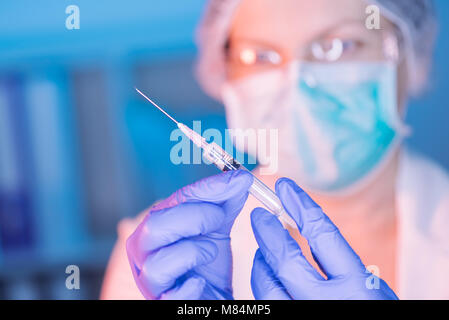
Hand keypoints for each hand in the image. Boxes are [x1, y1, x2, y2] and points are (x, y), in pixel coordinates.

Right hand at [126, 170, 252, 299]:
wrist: (211, 298)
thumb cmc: (208, 263)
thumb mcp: (217, 229)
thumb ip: (225, 203)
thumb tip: (240, 177)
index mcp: (156, 228)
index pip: (174, 201)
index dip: (205, 189)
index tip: (236, 180)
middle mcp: (145, 253)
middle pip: (155, 226)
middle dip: (193, 217)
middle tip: (219, 219)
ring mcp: (151, 281)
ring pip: (157, 263)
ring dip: (192, 252)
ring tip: (211, 251)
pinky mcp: (163, 303)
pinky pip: (171, 296)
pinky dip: (190, 287)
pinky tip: (202, 281)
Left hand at [250, 178, 397, 299]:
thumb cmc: (368, 309)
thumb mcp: (367, 286)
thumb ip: (337, 261)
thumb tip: (301, 225)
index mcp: (358, 288)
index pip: (323, 234)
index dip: (300, 205)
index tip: (284, 186)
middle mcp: (328, 304)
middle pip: (286, 260)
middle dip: (268, 231)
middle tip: (260, 214)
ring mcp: (303, 317)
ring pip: (267, 284)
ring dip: (261, 260)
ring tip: (263, 247)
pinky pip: (266, 302)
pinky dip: (262, 282)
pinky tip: (265, 272)